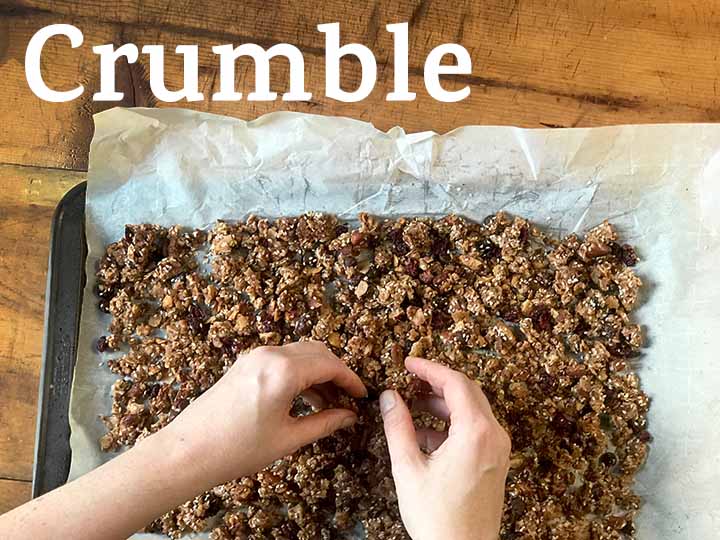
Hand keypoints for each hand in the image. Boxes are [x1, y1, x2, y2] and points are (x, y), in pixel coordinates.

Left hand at [161, 340, 366, 488]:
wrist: (187, 452)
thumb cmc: (235, 449)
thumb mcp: (288, 439)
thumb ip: (324, 423)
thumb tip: (348, 417)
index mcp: (283, 371)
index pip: (331, 364)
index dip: (351, 379)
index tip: (362, 395)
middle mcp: (270, 355)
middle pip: (317, 352)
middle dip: (337, 372)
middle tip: (348, 398)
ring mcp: (254, 357)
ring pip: (299, 353)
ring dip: (318, 372)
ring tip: (328, 403)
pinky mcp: (244, 365)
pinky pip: (281, 360)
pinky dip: (299, 373)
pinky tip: (304, 399)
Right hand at [380, 357, 510, 539]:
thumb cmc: (438, 518)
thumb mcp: (408, 468)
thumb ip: (398, 427)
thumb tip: (389, 397)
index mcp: (476, 433)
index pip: (455, 382)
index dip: (430, 368)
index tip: (409, 363)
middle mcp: (494, 436)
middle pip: (467, 391)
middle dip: (437, 382)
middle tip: (411, 379)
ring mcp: (498, 450)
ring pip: (472, 410)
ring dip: (443, 403)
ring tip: (413, 405)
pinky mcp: (495, 462)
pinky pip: (475, 430)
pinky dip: (451, 424)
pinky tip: (425, 434)